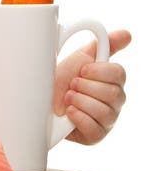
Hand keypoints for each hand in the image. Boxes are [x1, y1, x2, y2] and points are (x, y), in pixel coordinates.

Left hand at [53, 28, 130, 144]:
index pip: (119, 73)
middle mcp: (115, 101)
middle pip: (112, 93)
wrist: (44, 97)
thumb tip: (127, 34)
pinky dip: (77, 116)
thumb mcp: (82, 55)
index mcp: (114, 80)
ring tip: (69, 97)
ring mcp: (107, 120)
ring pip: (104, 111)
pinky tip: (69, 111)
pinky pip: (93, 128)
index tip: (82, 69)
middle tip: (72, 84)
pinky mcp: (96, 136)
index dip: (97, 70)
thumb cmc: (65, 76)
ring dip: (79, 100)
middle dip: (85, 86)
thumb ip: (103, 43)